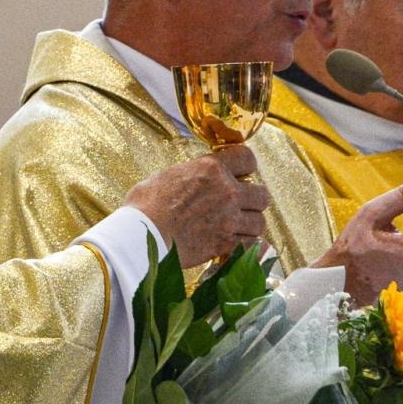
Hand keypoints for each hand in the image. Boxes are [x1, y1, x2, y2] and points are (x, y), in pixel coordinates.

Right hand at [124, 146, 269, 267]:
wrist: (140, 235)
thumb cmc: (145, 205)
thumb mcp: (166, 176)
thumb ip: (188, 174)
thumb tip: (189, 177)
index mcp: (211, 168)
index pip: (247, 157)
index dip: (247, 166)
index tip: (241, 174)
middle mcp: (226, 191)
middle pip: (262, 194)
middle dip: (254, 200)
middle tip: (241, 205)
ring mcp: (228, 219)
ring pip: (259, 222)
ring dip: (250, 225)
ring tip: (237, 227)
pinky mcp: (224, 244)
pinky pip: (250, 245)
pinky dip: (245, 246)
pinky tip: (234, 244)